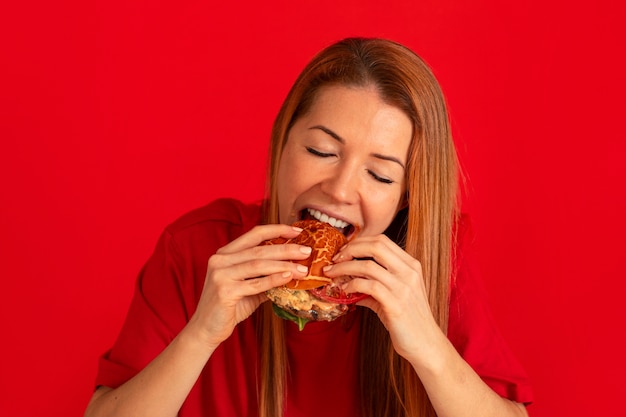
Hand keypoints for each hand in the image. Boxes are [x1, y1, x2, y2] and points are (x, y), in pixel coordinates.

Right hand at [187, 224, 310, 348]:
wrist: (207, 329)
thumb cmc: (229, 307)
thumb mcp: (248, 286)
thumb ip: (265, 275)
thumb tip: (294, 268)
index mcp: (225, 253)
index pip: (254, 234)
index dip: (277, 230)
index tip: (297, 231)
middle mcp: (221, 260)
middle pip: (259, 249)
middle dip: (286, 249)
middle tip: (307, 251)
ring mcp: (221, 275)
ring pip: (258, 265)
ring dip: (284, 265)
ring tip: (303, 269)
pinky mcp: (225, 291)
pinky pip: (256, 284)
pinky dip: (274, 280)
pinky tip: (288, 277)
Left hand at [324, 234, 442, 361]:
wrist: (426, 344)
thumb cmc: (409, 319)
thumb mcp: (395, 294)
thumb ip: (375, 284)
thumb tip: (348, 280)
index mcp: (411, 265)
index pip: (382, 240)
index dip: (359, 242)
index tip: (343, 251)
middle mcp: (409, 272)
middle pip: (375, 246)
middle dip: (350, 249)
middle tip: (335, 259)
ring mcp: (403, 287)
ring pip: (367, 266)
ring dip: (344, 268)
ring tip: (332, 274)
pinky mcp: (396, 304)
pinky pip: (368, 286)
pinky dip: (352, 285)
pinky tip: (345, 290)